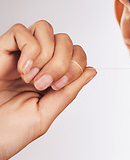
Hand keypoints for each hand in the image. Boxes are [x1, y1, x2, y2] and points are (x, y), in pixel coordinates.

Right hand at [0, 20, 95, 159]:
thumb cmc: (10, 130)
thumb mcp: (47, 113)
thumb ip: (70, 91)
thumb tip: (91, 71)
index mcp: (52, 76)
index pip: (77, 53)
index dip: (77, 65)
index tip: (59, 86)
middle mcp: (38, 62)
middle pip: (65, 40)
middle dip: (62, 63)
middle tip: (44, 85)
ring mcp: (20, 54)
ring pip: (45, 29)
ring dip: (46, 55)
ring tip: (31, 78)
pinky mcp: (2, 49)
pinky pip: (21, 31)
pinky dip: (28, 50)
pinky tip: (22, 70)